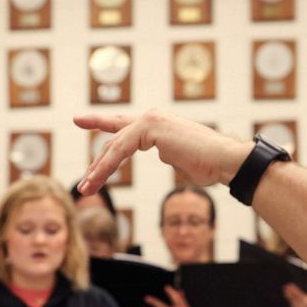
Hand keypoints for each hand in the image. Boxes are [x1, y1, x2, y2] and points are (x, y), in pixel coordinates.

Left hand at [74, 110, 250, 196]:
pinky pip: (120, 150)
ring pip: (114, 147)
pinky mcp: (150, 128)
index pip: (124, 126)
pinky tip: (97, 180)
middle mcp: (152, 118)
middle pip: (115, 140)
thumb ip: (170, 155)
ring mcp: (151, 120)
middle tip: (84, 185)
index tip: (80, 120)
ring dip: (98, 170)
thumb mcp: (183, 161)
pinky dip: (107, 167)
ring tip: (86, 189)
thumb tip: (165, 156)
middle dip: (97, 164)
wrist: (225, 161)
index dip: (101, 122)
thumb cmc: (210, 165)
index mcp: (159, 125)